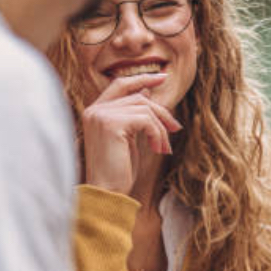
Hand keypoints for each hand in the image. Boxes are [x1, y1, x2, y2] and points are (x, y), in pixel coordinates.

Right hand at [82, 73, 181, 195]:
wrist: (106, 193)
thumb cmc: (117, 171)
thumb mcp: (128, 137)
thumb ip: (134, 114)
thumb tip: (147, 92)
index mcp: (94, 111)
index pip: (120, 84)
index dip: (142, 78)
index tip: (163, 77)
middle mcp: (94, 110)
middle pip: (137, 97)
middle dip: (161, 112)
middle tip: (176, 128)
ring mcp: (100, 115)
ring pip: (144, 108)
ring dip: (160, 128)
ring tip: (163, 147)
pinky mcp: (110, 124)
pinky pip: (145, 119)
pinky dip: (157, 133)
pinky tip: (157, 149)